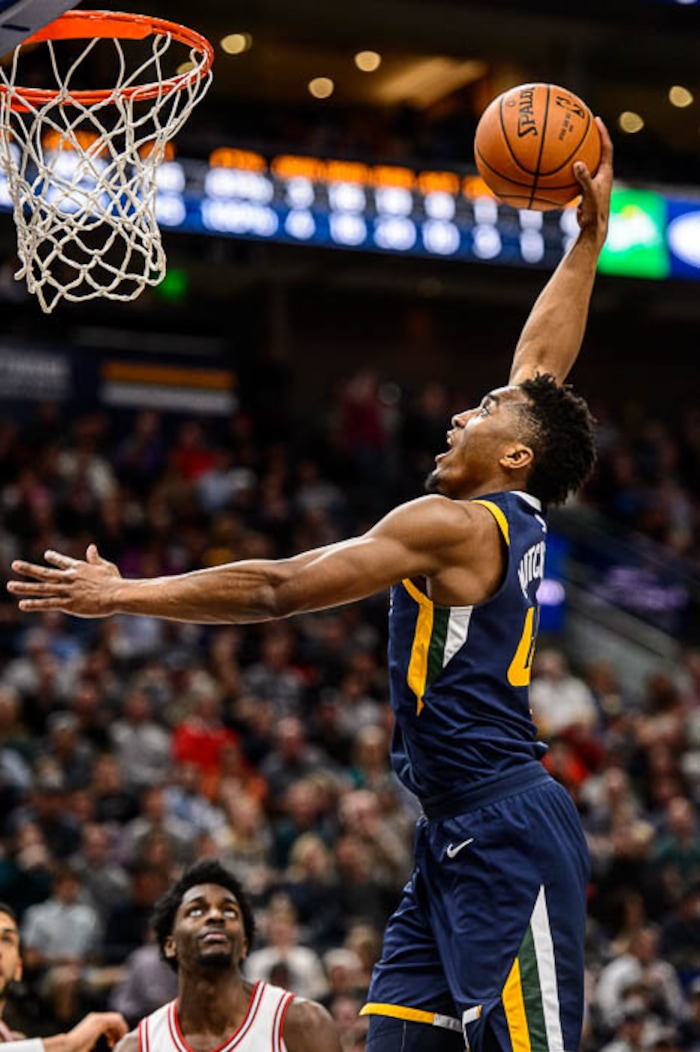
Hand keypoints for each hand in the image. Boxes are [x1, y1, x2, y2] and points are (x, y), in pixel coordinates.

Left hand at [8, 544, 120, 616]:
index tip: (46, 555)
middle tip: (15, 565)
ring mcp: (66, 591)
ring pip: (42, 588)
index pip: (62, 561)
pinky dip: (35, 604)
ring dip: (25, 587)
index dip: (54, 558)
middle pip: (45, 573)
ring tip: (10, 586)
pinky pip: (48, 604)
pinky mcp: (68, 604)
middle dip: (28, 570)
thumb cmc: (114, 581)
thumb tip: (91, 547)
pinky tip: (22, 604)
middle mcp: (68, 577)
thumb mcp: (105, 566)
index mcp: (78, 568)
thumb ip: (95, 558)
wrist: (116, 594)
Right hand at [44, 1013, 128, 1051]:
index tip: (112, 1043)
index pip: (109, 1021)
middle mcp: (96, 1017)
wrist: (68, 1046)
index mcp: (92, 1021)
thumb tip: (94, 1044)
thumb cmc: (75, 1048)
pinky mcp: (100, 1021)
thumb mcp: (86, 1042)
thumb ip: (91, 1040)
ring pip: (117, 1019)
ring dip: (121, 1030)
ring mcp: (98, 1018)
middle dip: (119, 1030)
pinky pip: (116, 1022)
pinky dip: (120, 1029)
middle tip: (118, 1042)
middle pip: (115, 1018)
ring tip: (118, 1042)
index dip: (114, 1031)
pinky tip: (117, 1040)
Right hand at [573, 116, 612, 240]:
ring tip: (570, 142)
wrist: (593, 229)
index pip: (606, 147)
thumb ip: (584, 178)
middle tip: (584, 124)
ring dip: (580, 152)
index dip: (602, 133)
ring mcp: (594, 183)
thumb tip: (578, 164)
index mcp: (606, 172)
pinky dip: (568, 170)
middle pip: (598, 151)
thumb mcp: (589, 193)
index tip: (596, 119)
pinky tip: (556, 168)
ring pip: (587, 163)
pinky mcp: (585, 190)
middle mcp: (602, 175)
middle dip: (591, 137)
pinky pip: (577, 175)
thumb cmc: (594, 212)